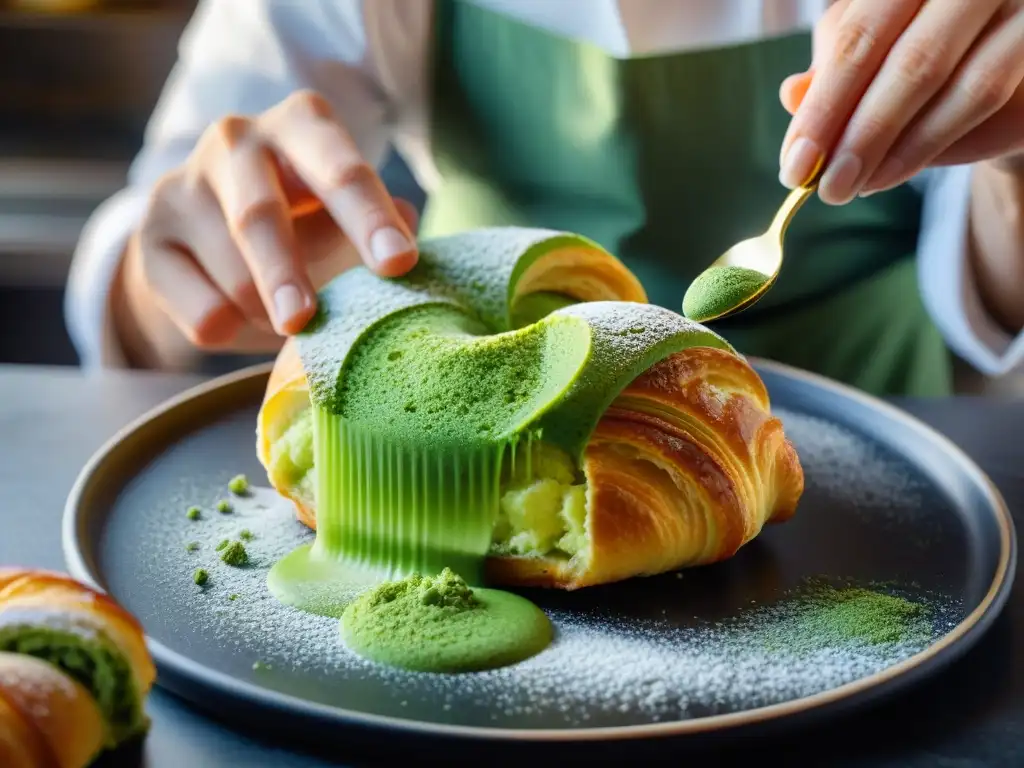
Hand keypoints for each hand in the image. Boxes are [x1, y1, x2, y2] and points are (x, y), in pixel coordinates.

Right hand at [125, 89, 418, 350]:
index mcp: (302, 124)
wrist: (219, 232)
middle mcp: (236, 140)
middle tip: (304, 320)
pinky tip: (243, 319)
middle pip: (259, 215)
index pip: (339, 170)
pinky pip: (199, 310)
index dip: (369, 218)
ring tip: (292, 320)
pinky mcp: (150, 238)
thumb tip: (406, 227)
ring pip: (229, 276)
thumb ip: (381, 223)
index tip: (399, 263)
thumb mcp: (350, 210)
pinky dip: (231, 331)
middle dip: (285, 271)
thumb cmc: (310, 217)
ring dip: (267, 314)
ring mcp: (182, 185)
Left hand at [778, 0, 1023, 203]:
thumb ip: (832, 77)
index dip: (821, 105)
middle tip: (819, 185)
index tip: (794, 164)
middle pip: (903, 56)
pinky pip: (981, 91)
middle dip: (852, 130)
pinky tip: (887, 176)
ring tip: (847, 186)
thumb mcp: (867, 66)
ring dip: (886, 142)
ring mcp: (1007, 3)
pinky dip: (927, 142)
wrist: (1002, 74)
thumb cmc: (922, 61)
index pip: (855, 35)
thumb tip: (793, 94)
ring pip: (941, 74)